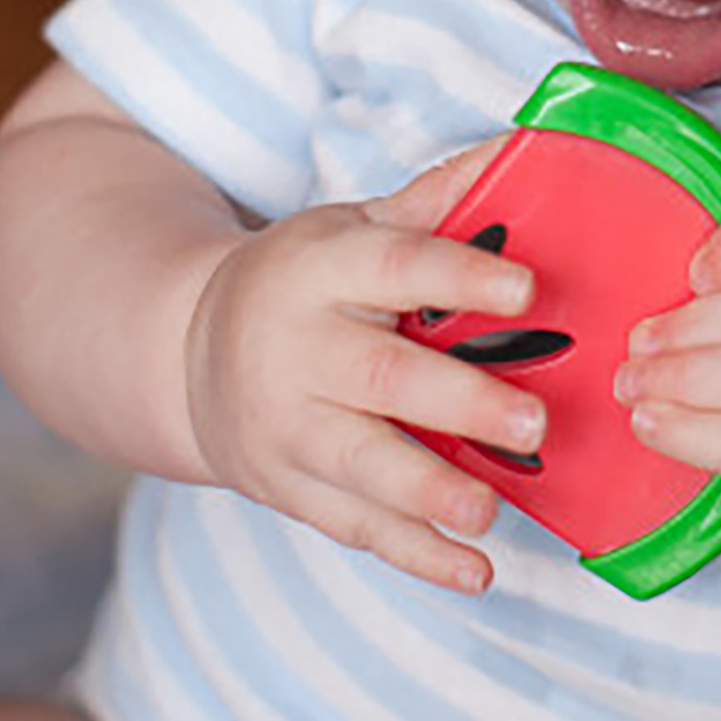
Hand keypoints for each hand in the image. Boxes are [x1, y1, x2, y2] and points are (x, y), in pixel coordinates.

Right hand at [181, 145, 543, 592]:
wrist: (186, 348)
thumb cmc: (303, 277)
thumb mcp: (352, 226)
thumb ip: (433, 201)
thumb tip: (516, 149)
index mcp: (322, 269)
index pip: (398, 268)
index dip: (462, 277)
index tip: (528, 290)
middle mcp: (298, 348)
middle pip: (382, 378)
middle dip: (460, 404)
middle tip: (534, 422)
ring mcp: (286, 427)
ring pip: (361, 465)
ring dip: (431, 494)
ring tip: (492, 509)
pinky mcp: (287, 487)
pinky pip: (354, 527)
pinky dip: (415, 555)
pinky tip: (474, 570)